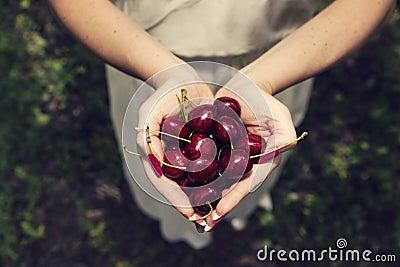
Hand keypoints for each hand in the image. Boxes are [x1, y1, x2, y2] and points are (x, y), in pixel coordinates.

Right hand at [136, 63, 213, 219]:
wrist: (181, 79)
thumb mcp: (151, 111)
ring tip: (214, 212)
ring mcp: (181, 154)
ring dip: (201, 197)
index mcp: (153, 153)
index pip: (161, 181)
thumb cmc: (164, 93)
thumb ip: (150, 137)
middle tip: (202, 219)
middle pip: (176, 186)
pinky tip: (224, 190)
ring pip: (190, 181)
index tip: (187, 211)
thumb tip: (157, 165)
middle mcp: (166, 157)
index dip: (173, 197)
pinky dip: (212, 180)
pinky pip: (204, 167)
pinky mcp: (196, 148)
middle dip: (188, 203)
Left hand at [205, 75, 296, 230]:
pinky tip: (184, 187)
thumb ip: (284, 137)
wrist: (244, 86)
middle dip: (218, 206)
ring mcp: (229, 156)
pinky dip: (197, 176)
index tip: (219, 212)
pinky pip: (205, 163)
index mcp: (261, 161)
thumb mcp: (280, 116)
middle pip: (230, 187)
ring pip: (216, 180)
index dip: (234, 198)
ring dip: (205, 197)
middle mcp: (245, 163)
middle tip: (203, 225)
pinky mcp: (215, 147)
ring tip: (192, 214)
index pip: (247, 183)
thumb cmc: (264, 100)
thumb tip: (277, 155)